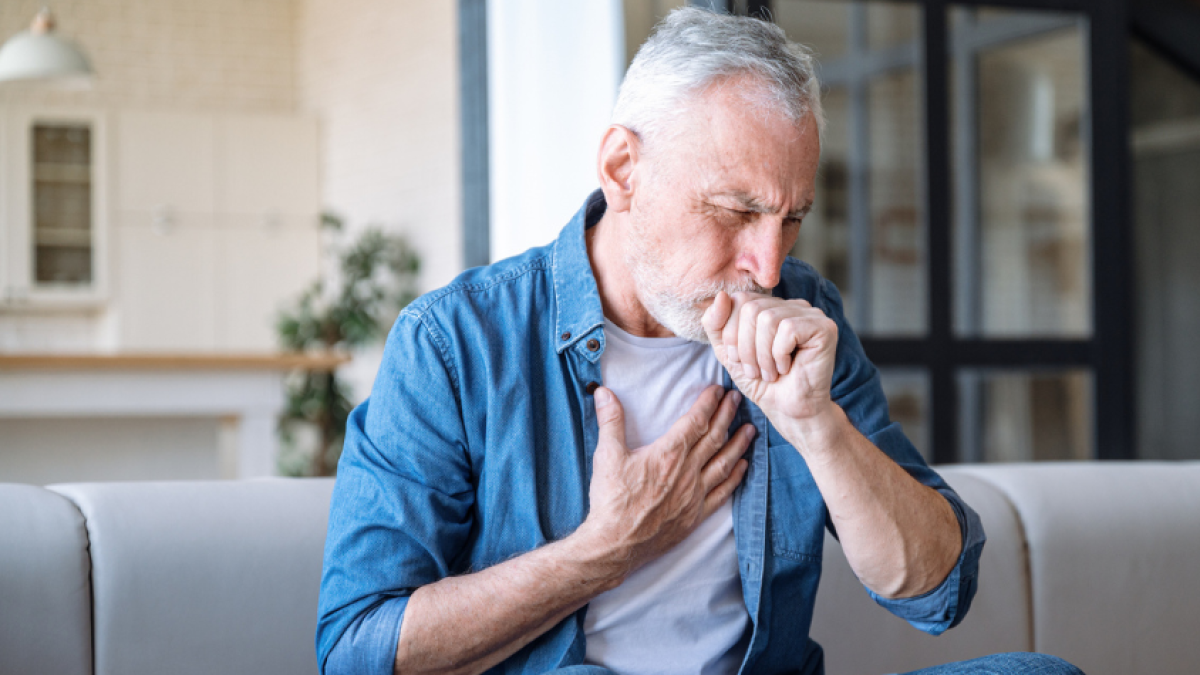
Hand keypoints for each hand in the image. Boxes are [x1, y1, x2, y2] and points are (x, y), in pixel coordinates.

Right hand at [578, 385, 753, 572]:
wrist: (615, 544)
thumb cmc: (611, 500)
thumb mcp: (607, 455)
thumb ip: (610, 421)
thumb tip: (604, 393)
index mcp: (668, 453)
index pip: (695, 421)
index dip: (709, 403)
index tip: (718, 390)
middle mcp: (687, 471)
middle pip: (714, 437)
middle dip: (727, 415)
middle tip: (737, 399)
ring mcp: (694, 494)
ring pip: (724, 463)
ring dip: (739, 444)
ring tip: (750, 429)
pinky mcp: (695, 515)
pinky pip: (722, 493)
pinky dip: (735, 477)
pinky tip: (743, 467)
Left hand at [701, 291, 837, 427]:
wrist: (789, 411)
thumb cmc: (762, 383)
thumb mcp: (728, 352)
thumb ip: (715, 323)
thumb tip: (721, 295)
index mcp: (770, 306)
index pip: (739, 299)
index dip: (731, 333)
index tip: (739, 360)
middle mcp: (792, 304)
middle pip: (751, 308)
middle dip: (745, 347)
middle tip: (755, 371)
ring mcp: (810, 314)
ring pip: (768, 318)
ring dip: (762, 355)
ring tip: (770, 373)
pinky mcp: (824, 328)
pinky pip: (788, 329)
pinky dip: (780, 355)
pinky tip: (787, 368)